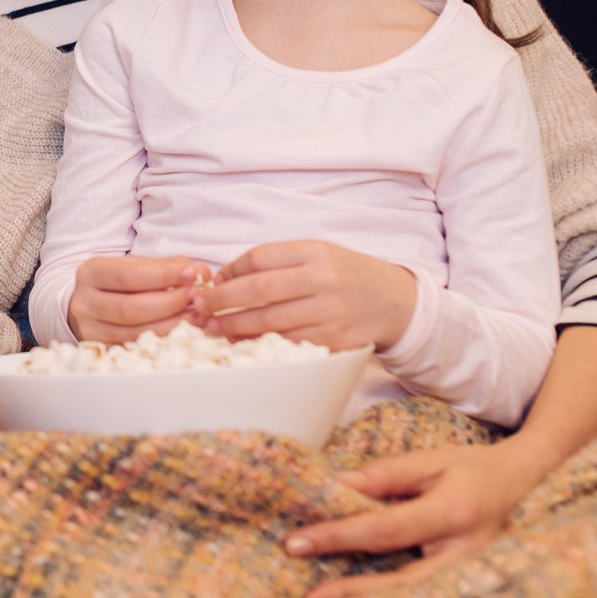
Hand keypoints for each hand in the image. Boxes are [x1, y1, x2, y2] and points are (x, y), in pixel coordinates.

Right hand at [68, 256, 212, 345]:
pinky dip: (162, 340)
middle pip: (129, 308)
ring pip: (133, 333)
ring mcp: (90, 330)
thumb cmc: (118, 283)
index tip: (192, 273)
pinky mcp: (101, 349)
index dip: (162, 276)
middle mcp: (85, 302)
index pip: (127, 275)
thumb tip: (201, 271)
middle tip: (196, 297)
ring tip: (195, 315)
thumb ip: (166, 266)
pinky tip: (182, 331)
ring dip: (170, 325)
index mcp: (91, 273)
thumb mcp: (135, 266)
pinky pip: (135, 348)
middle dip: (169, 303)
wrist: (90, 305)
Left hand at [200, 240, 414, 351]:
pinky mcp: (334, 340)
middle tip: (199, 308)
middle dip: (222, 301)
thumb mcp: (319, 255)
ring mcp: (330, 312)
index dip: (231, 270)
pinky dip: (259, 344)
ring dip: (234, 327)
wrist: (397, 302)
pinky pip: (287, 343)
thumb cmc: (347, 276)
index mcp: (316, 252)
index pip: (260, 257)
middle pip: (259, 290)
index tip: (213, 282)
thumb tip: (226, 278)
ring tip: (212, 328)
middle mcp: (323, 280)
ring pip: (270, 322)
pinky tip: (241, 344)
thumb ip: (278, 262)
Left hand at [284, 437, 555, 597]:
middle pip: (402, 583)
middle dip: (353, 596)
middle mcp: (466, 555)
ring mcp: (472, 579)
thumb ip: (383, 476)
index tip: (296, 543)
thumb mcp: (428, 462)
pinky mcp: (469, 591)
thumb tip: (335, 486)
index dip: (338, 537)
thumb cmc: (471, 470)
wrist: (524, 485)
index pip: (385, 530)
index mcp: (454, 514)